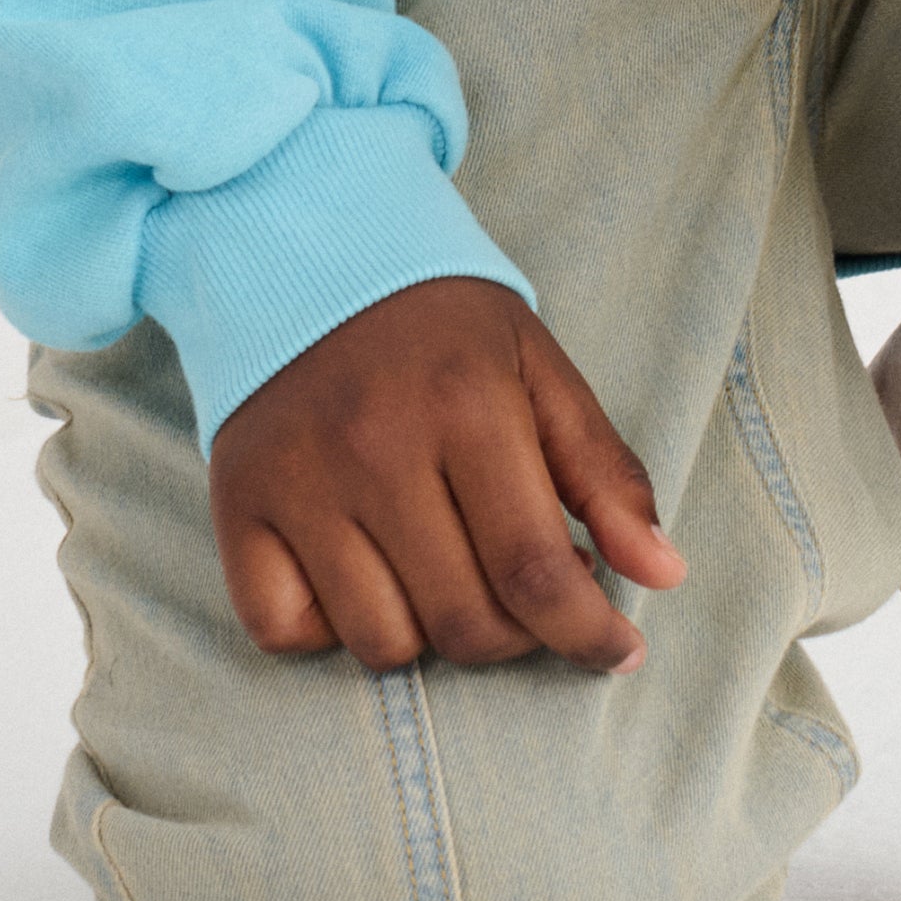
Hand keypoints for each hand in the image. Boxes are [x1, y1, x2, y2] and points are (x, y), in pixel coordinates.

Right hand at [208, 277, 685, 670]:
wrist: (305, 249)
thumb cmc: (439, 325)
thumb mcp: (538, 368)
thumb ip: (605, 471)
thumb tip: (663, 575)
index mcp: (466, 404)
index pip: (536, 571)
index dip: (588, 634)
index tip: (619, 651)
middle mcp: (375, 448)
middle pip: (464, 622)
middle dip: (519, 636)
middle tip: (529, 596)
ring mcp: (298, 482)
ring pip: (381, 643)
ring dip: (431, 634)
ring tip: (448, 573)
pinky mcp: (237, 506)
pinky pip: (285, 632)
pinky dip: (331, 631)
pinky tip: (364, 576)